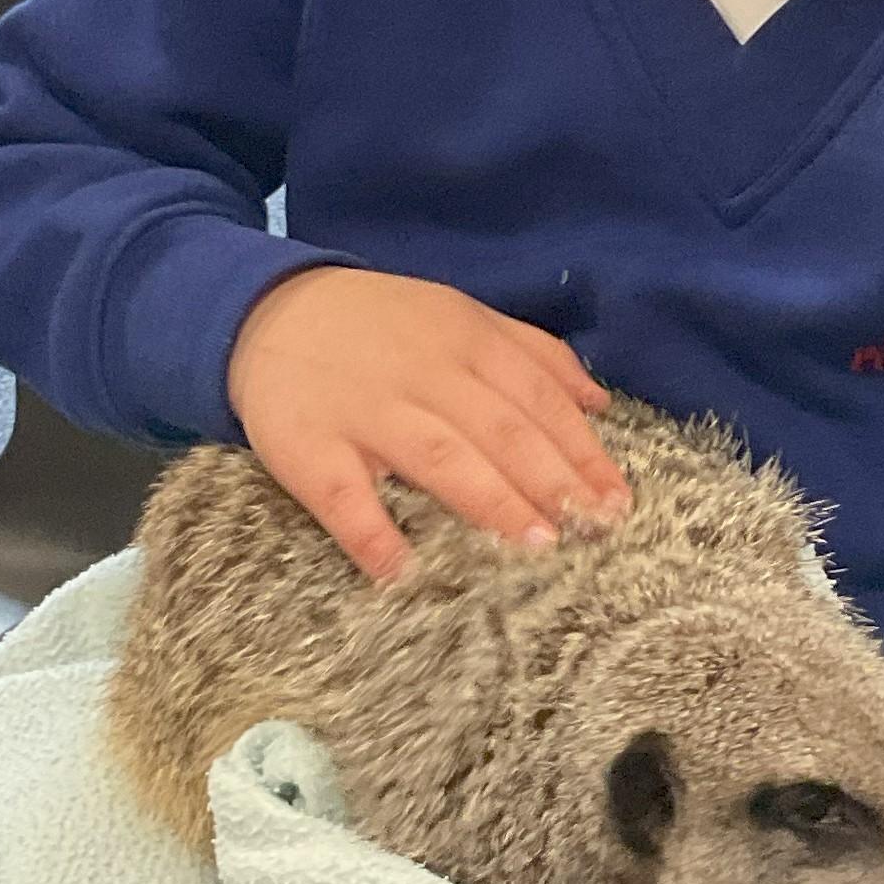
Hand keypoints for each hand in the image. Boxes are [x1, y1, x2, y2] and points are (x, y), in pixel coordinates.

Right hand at [228, 266, 629, 583]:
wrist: (268, 312)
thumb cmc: (382, 328)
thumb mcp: (459, 317)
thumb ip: (532, 354)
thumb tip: (599, 403)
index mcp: (465, 340)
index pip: (537, 397)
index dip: (580, 450)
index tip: (615, 500)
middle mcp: (423, 373)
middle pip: (499, 428)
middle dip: (551, 479)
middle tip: (592, 529)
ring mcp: (365, 411)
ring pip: (438, 456)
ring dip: (490, 500)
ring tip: (535, 545)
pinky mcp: (308, 447)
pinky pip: (343, 496)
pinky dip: (372, 533)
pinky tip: (402, 571)